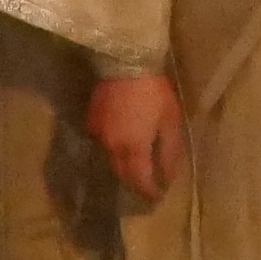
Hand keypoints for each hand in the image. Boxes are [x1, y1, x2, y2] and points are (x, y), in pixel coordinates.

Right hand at [87, 73, 184, 200]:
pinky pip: (102, 142)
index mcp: (133, 149)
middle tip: (146, 186)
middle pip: (122, 174)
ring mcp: (98, 134)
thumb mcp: (170, 122)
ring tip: (134, 167)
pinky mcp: (91, 120)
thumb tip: (168, 177)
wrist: (125, 62)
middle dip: (134, 182)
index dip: (148, 191)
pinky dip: (112, 148)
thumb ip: (169, 153)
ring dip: (123, 166)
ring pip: (110, 159)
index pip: (139, 181)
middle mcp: (112, 147)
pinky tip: (120, 142)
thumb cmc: (154, 92)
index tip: (157, 197)